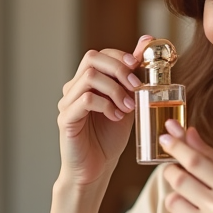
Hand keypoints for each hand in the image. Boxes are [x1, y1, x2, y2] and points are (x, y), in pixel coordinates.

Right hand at [57, 35, 151, 187]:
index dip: (121, 56)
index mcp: (87, 82)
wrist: (96, 169)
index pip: (100, 54)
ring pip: (89, 77)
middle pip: (92, 58)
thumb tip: (146, 43)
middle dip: (119, 68)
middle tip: (135, 86)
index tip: (138, 67)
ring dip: (115, 89)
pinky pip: (85, 100)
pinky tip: (116, 117)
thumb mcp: (127, 103)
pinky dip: (106, 105)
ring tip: (128, 107)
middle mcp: (74, 88)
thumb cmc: (109, 138)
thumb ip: (133, 77)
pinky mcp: (66, 118)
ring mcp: (67, 102)